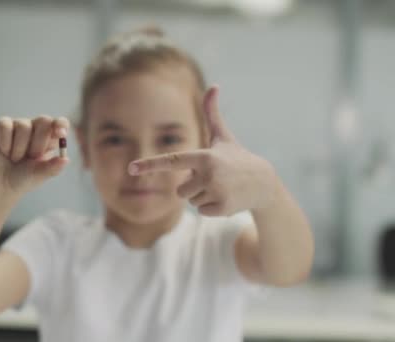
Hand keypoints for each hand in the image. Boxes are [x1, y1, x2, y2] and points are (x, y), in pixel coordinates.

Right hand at [0, 115, 69, 195]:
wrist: (1, 185)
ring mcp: (18, 125)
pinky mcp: (1, 125)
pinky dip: (5, 142)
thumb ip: (53, 168)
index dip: (61, 124)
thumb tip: (66, 159)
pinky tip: (4, 151)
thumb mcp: (40, 175)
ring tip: (15, 159)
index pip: (60, 123)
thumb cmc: (23, 178)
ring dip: (19, 148)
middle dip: (38, 142)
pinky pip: (5, 126)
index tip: (60, 133)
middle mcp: (36, 128)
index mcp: (50, 138)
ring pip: (23, 125)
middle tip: (32, 157)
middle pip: (44, 120)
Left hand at [128, 86, 276, 215]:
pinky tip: (227, 198)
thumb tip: (213, 85)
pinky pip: (202, 212)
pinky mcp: (222, 207)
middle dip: (192, 188)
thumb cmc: (237, 157)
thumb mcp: (223, 137)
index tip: (131, 168)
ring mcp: (216, 191)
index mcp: (204, 156)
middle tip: (213, 179)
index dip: (150, 164)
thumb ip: (212, 113)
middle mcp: (209, 174)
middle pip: (179, 190)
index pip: (172, 160)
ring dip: (202, 197)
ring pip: (191, 202)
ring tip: (221, 187)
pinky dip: (212, 208)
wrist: (264, 183)